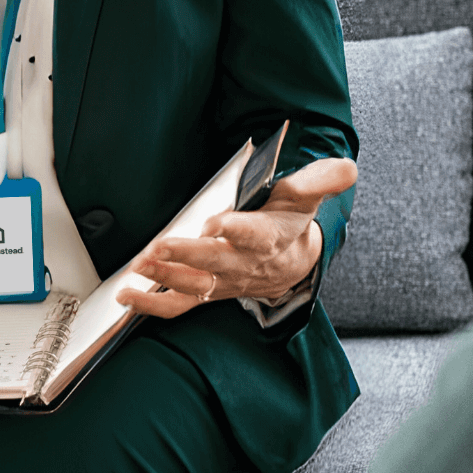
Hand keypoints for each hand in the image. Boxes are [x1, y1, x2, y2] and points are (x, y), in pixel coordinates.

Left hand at [121, 157, 356, 317]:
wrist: (294, 263)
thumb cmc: (290, 222)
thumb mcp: (307, 195)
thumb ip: (322, 180)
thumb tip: (345, 167)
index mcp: (269, 236)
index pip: (254, 234)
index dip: (235, 230)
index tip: (215, 223)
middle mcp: (245, 263)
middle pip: (215, 261)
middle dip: (187, 255)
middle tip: (159, 246)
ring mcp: (224, 282)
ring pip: (194, 284)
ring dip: (164, 276)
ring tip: (138, 266)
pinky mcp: (208, 293)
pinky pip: (180, 305)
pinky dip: (152, 305)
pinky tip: (127, 297)